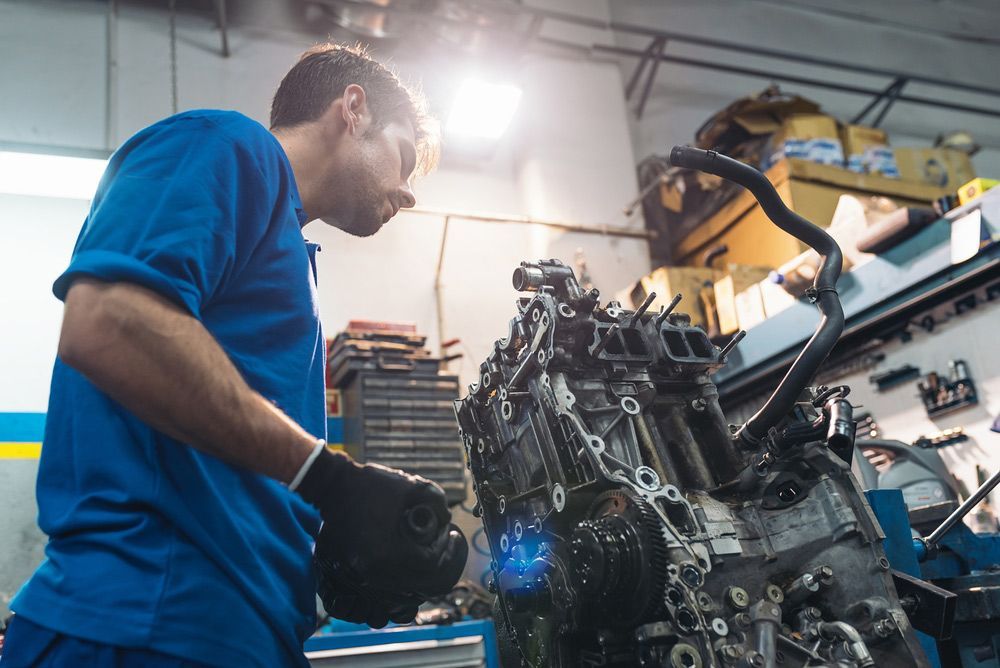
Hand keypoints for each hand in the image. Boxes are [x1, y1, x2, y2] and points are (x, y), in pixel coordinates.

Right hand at [296, 451, 467, 626]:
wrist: (332, 486)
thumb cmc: (371, 485)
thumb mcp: (412, 486)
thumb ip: (437, 503)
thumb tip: (446, 521)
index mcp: (389, 553)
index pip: (432, 566)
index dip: (448, 551)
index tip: (450, 535)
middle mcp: (372, 574)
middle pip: (418, 590)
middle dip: (435, 569)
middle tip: (439, 548)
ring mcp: (356, 581)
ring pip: (394, 607)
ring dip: (411, 592)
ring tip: (418, 570)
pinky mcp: (343, 581)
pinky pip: (365, 608)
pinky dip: (383, 603)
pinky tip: (394, 584)